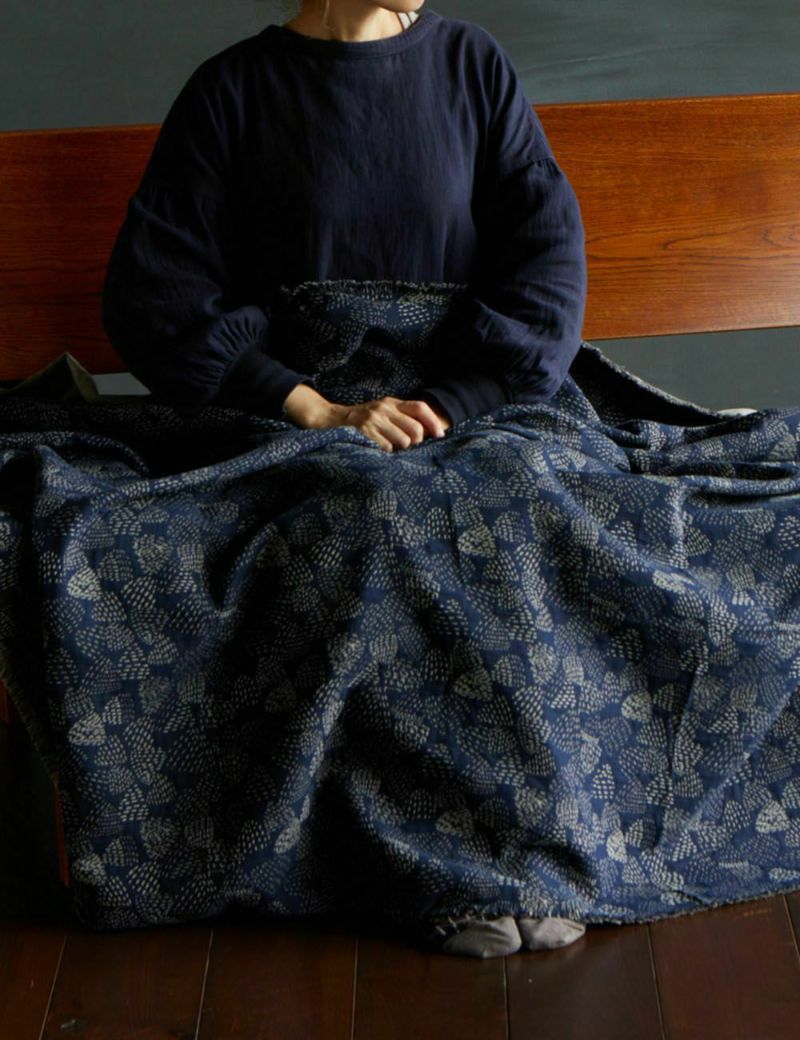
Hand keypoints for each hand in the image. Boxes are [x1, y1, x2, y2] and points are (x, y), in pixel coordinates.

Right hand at [282, 383, 450, 451]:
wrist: (330, 419)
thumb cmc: (360, 421)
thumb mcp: (381, 413)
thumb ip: (401, 418)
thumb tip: (427, 434)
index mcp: (391, 402)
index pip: (420, 407)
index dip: (433, 422)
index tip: (440, 436)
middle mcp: (384, 408)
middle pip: (415, 429)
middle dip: (415, 442)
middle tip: (404, 446)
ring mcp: (374, 419)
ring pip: (403, 441)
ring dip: (398, 449)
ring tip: (387, 447)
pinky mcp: (364, 431)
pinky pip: (387, 448)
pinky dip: (385, 453)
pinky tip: (377, 450)